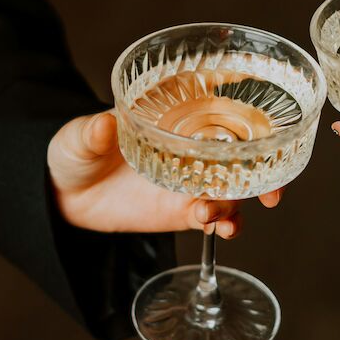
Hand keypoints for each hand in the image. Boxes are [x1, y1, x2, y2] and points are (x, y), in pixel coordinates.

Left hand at [48, 110, 282, 235]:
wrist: (66, 195)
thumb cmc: (77, 151)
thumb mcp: (79, 136)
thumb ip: (92, 132)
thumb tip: (102, 125)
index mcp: (178, 116)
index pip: (224, 110)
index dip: (254, 118)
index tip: (273, 128)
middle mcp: (194, 147)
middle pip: (244, 154)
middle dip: (266, 171)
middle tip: (271, 192)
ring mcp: (192, 180)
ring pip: (234, 189)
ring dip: (238, 203)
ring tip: (213, 214)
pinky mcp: (184, 210)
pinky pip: (215, 218)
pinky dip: (224, 224)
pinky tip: (219, 229)